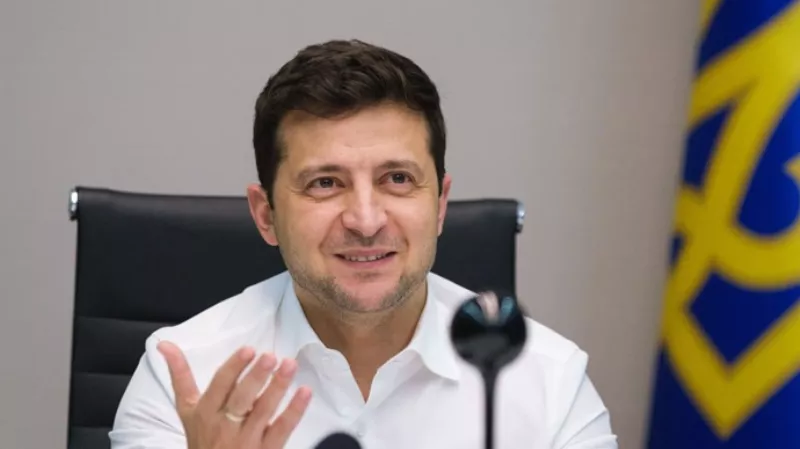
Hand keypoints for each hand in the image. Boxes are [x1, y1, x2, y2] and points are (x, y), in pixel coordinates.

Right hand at [157, 341, 311, 448]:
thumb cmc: (202, 437)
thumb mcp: (186, 410)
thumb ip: (180, 376)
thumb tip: (164, 344)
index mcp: (204, 412)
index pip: (219, 386)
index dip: (234, 368)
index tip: (248, 350)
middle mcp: (224, 426)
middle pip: (241, 399)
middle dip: (255, 377)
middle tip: (270, 357)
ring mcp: (246, 441)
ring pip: (262, 412)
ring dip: (277, 388)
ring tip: (289, 365)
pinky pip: (281, 430)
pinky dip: (294, 411)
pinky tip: (305, 392)